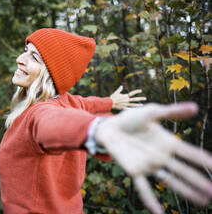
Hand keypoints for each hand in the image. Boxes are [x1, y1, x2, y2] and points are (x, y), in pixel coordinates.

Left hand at [95, 102, 211, 213]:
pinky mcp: (134, 171)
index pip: (190, 153)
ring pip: (170, 181)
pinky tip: (158, 213)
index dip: (204, 160)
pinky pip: (144, 188)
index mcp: (168, 142)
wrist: (110, 127)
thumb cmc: (131, 119)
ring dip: (185, 191)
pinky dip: (150, 201)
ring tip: (202, 202)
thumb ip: (171, 112)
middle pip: (184, 170)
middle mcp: (161, 156)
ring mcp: (148, 165)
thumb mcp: (151, 112)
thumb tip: (195, 108)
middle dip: (199, 181)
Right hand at [110, 85, 145, 109]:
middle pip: (135, 99)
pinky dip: (132, 109)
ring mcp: (126, 104)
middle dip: (140, 98)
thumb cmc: (113, 97)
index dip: (136, 91)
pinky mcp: (124, 108)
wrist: (110, 103)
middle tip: (145, 98)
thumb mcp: (116, 92)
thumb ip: (119, 89)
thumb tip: (121, 86)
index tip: (141, 90)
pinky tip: (136, 111)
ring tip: (142, 105)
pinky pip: (129, 109)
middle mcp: (127, 100)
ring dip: (138, 105)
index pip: (132, 93)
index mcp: (125, 96)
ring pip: (133, 104)